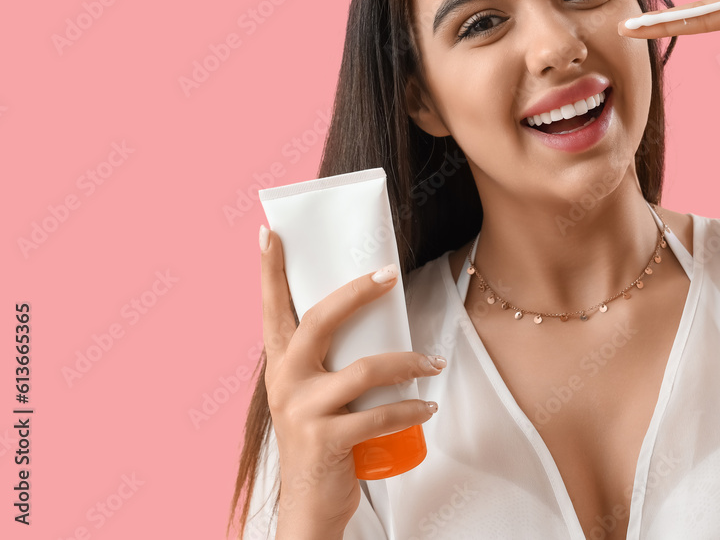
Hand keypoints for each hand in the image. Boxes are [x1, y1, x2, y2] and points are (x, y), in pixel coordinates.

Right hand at [258, 227, 444, 535]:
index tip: (269, 233)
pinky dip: (410, 409)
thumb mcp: (311, 394)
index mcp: (280, 364)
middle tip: (389, 274)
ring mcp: (302, 411)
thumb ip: (327, 360)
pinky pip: (379, 416)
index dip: (269, 271)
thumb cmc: (319, 439)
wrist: (308, 503)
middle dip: (356, 292)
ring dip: (407, 363)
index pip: (272, 309)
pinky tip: (427, 406)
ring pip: (363, 370)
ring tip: (432, 363)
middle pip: (319, 321)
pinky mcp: (326, 441)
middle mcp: (284, 381)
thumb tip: (371, 317)